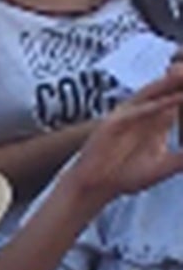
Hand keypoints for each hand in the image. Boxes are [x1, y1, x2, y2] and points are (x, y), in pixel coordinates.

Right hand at [62, 64, 182, 206]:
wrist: (96, 187)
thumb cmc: (128, 177)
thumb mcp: (164, 166)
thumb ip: (182, 158)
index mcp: (159, 119)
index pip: (180, 97)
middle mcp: (144, 112)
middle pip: (169, 88)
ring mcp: (129, 114)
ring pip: (155, 91)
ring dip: (174, 83)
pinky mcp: (115, 122)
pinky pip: (140, 109)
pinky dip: (158, 104)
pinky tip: (177, 99)